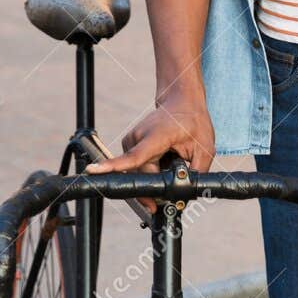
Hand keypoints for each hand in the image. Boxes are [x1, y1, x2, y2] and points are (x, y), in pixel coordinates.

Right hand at [85, 90, 214, 211]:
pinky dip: (150, 171)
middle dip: (156, 188)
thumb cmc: (194, 122)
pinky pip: (137, 168)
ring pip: (139, 173)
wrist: (182, 102)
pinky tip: (164, 160)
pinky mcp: (129, 145)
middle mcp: (138, 138)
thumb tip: (184, 196)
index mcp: (156, 136)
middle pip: (141, 175)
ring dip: (155, 177)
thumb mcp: (205, 149)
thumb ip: (196, 173)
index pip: (133, 157)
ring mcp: (131, 141)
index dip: (114, 167)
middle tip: (174, 194)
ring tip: (173, 161)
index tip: (92, 171)